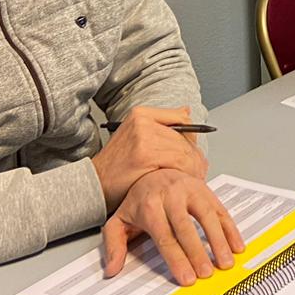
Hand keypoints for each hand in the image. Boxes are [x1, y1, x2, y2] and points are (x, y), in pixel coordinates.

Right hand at [91, 106, 207, 212]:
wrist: (94, 182)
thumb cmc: (116, 163)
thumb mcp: (135, 134)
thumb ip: (162, 122)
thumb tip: (188, 112)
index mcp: (141, 114)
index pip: (183, 121)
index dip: (193, 141)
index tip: (195, 154)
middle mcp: (142, 122)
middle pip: (184, 140)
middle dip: (195, 158)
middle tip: (200, 171)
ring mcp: (143, 138)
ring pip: (182, 152)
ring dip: (192, 168)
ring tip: (192, 178)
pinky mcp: (144, 156)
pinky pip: (175, 164)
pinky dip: (182, 175)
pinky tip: (180, 182)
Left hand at [100, 168, 245, 285]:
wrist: (155, 171)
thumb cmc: (140, 201)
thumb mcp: (119, 221)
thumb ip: (114, 245)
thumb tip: (112, 269)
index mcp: (149, 205)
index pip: (164, 236)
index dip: (176, 258)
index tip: (186, 277)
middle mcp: (171, 195)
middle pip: (186, 227)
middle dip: (198, 252)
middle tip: (207, 273)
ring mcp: (191, 190)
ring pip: (207, 215)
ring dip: (219, 240)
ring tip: (225, 262)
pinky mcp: (206, 190)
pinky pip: (220, 210)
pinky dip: (230, 228)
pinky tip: (236, 245)